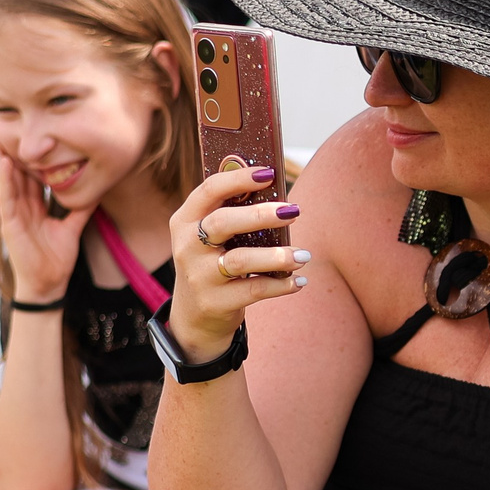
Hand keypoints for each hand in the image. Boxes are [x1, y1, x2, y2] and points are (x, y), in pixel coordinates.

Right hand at [0, 141, 89, 301]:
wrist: (48, 284)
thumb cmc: (56, 259)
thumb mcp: (71, 227)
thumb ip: (80, 208)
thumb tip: (96, 191)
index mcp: (34, 204)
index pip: (32, 173)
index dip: (32, 154)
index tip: (35, 132)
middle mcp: (21, 204)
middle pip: (17, 170)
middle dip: (14, 147)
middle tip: (10, 120)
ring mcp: (13, 212)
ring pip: (8, 178)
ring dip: (2, 154)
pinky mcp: (8, 221)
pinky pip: (6, 195)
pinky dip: (5, 177)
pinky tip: (4, 160)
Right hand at [165, 164, 307, 355]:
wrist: (195, 317)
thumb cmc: (213, 263)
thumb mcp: (211, 238)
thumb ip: (233, 214)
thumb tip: (275, 189)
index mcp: (185, 220)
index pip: (209, 191)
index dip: (239, 179)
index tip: (269, 173)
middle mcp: (187, 246)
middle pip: (223, 223)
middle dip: (261, 215)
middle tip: (293, 211)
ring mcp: (199, 276)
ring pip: (241, 260)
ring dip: (277, 256)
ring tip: (304, 255)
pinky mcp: (215, 302)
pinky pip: (254, 290)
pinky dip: (281, 285)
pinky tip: (299, 281)